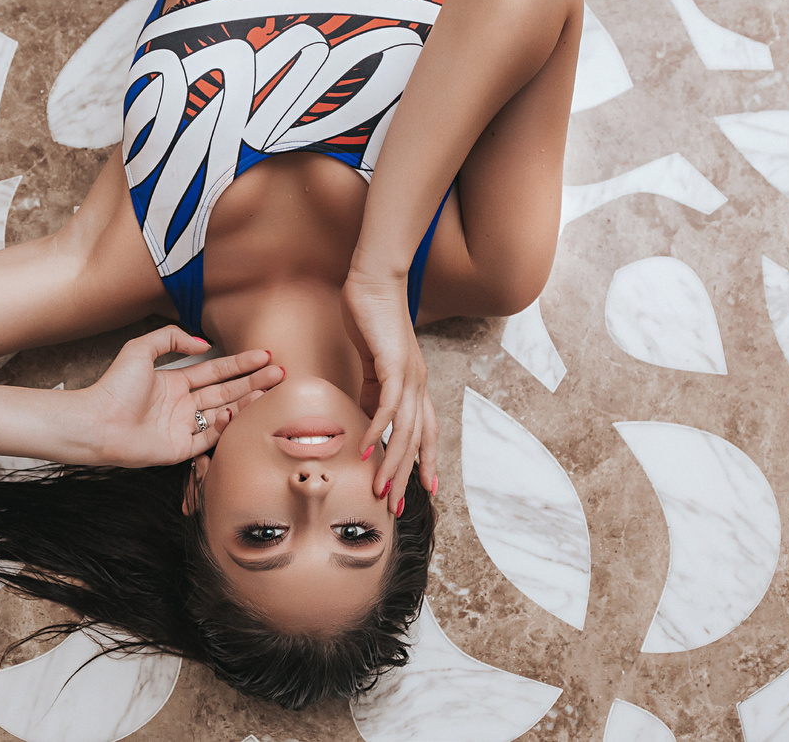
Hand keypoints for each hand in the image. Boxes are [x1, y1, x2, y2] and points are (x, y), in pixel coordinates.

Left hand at [84, 326, 281, 467]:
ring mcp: (183, 428)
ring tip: (269, 392)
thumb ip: (171, 338)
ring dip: (247, 403)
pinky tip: (237, 411)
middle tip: (280, 374)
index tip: (264, 356)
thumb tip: (203, 344)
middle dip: (254, 382)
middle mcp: (183, 405)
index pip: (216, 371)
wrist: (97, 422)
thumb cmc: (114, 386)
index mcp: (175, 382)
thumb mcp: (141, 349)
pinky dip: (225, 426)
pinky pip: (210, 438)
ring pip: (224, 414)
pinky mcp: (180, 449)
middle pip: (226, 392)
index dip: (241, 363)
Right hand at [341, 273, 437, 513]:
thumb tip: (366, 419)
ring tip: (379, 490)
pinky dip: (376, 431)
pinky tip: (364, 450)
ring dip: (391, 464)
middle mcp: (418, 385)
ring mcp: (409, 376)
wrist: (374, 280)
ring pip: (406, 431)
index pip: (424, 432)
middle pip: (417, 441)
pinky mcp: (394, 365)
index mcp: (414, 385)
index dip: (423, 463)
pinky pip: (387, 406)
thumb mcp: (371, 364)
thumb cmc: (370, 317)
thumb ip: (370, 391)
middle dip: (406, 477)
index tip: (420, 491)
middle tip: (395, 508)